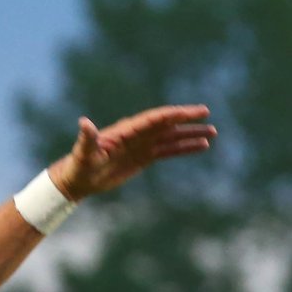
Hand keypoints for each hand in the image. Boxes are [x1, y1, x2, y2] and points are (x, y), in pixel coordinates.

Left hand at [49, 105, 215, 200]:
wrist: (78, 179)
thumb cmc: (79, 164)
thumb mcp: (83, 152)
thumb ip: (87, 137)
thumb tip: (83, 122)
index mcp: (126, 130)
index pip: (154, 119)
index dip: (173, 115)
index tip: (191, 112)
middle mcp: (137, 134)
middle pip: (166, 124)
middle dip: (186, 120)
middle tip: (207, 115)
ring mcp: (142, 145)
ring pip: (171, 137)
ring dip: (190, 134)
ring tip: (213, 133)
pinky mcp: (144, 157)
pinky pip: (168, 150)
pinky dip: (184, 148)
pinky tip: (201, 146)